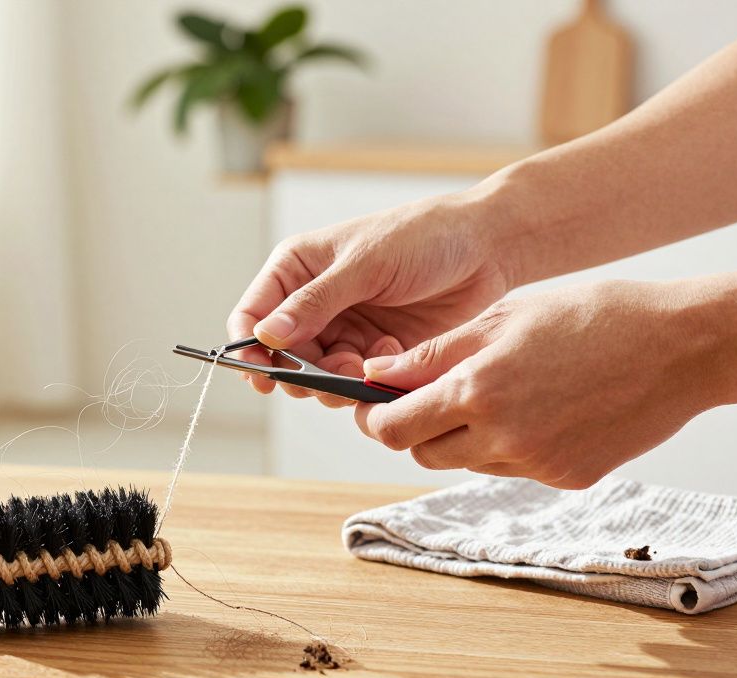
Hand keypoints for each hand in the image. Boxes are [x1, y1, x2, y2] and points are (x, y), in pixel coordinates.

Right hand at [227, 192, 514, 407]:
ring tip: (364, 365)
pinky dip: (366, 379)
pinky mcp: (373, 352)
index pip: (252, 314)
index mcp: (297, 269)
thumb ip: (314, 303)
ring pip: (315, 375)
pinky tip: (392, 355)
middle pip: (281, 356)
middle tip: (328, 376)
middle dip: (299, 373)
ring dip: (334, 380)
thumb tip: (266, 335)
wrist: (487, 248)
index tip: (263, 375)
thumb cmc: (423, 237)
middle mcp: (313, 302)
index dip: (249, 348)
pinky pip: (352, 381)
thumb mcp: (365, 265)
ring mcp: (343, 329)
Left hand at [354, 280, 723, 488]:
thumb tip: (375, 373)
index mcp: (478, 391)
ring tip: (496, 392)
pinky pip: (512, 468)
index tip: (371, 405)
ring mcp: (537, 464)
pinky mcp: (567, 479)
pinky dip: (508, 445)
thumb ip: (434, 354)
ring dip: (461, 436)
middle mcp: (502, 437)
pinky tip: (538, 409)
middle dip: (413, 428)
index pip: (393, 427)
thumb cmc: (593, 316)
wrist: (683, 346)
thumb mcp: (504, 319)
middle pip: (422, 453)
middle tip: (426, 397)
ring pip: (466, 462)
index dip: (373, 418)